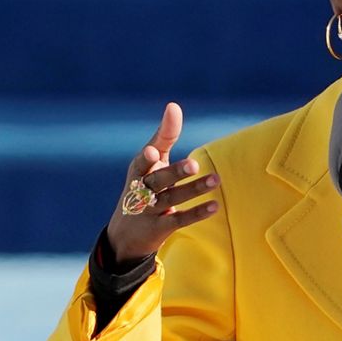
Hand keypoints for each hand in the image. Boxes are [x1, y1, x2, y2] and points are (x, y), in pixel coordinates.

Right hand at [105, 102, 220, 262]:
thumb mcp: (150, 162)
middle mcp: (141, 191)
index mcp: (138, 172)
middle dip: (175, 172)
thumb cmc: (143, 185)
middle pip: (158, 181)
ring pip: (172, 199)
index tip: (154, 151)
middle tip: (194, 164)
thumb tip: (173, 106)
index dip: (147, 158)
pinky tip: (215, 206)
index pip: (141, 162)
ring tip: (216, 179)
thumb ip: (163, 135)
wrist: (125, 234)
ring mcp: (149, 211)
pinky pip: (179, 220)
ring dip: (194, 189)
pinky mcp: (160, 228)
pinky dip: (196, 213)